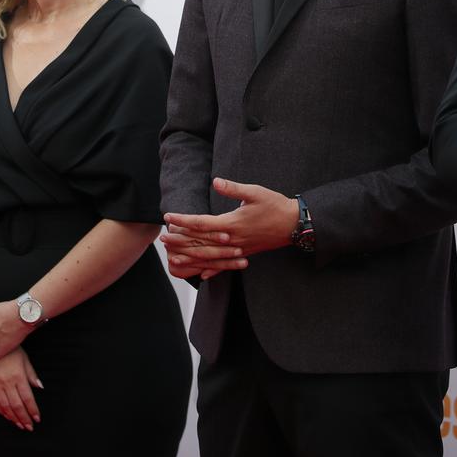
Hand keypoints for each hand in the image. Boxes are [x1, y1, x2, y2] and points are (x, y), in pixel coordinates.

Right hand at [0, 348, 42, 431]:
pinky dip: (2, 412)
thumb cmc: (9, 350)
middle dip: (24, 418)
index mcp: (18, 377)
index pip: (27, 398)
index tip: (37, 418)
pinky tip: (7, 416)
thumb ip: (31, 374)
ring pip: (6, 407)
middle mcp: (7, 383)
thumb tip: (39, 386)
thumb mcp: (24, 359)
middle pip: (17, 406)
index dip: (32, 410)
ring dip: (14, 418)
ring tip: (20, 425)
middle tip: (29, 427)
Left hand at [161, 177, 296, 277]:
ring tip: (173, 258)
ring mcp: (238, 249)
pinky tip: (200, 274)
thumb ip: (233, 189)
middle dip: (180, 241)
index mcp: (232, 223)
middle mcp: (232, 239)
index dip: (183, 221)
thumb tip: (216, 181)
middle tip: (163, 240)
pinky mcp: (245, 254)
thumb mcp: (255, 192)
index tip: (168, 218)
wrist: (294, 224)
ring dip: (190, 258)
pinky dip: (212, 270)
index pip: (202, 223)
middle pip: (201, 243)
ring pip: (210, 257)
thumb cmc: (275, 205)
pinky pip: (225, 265)